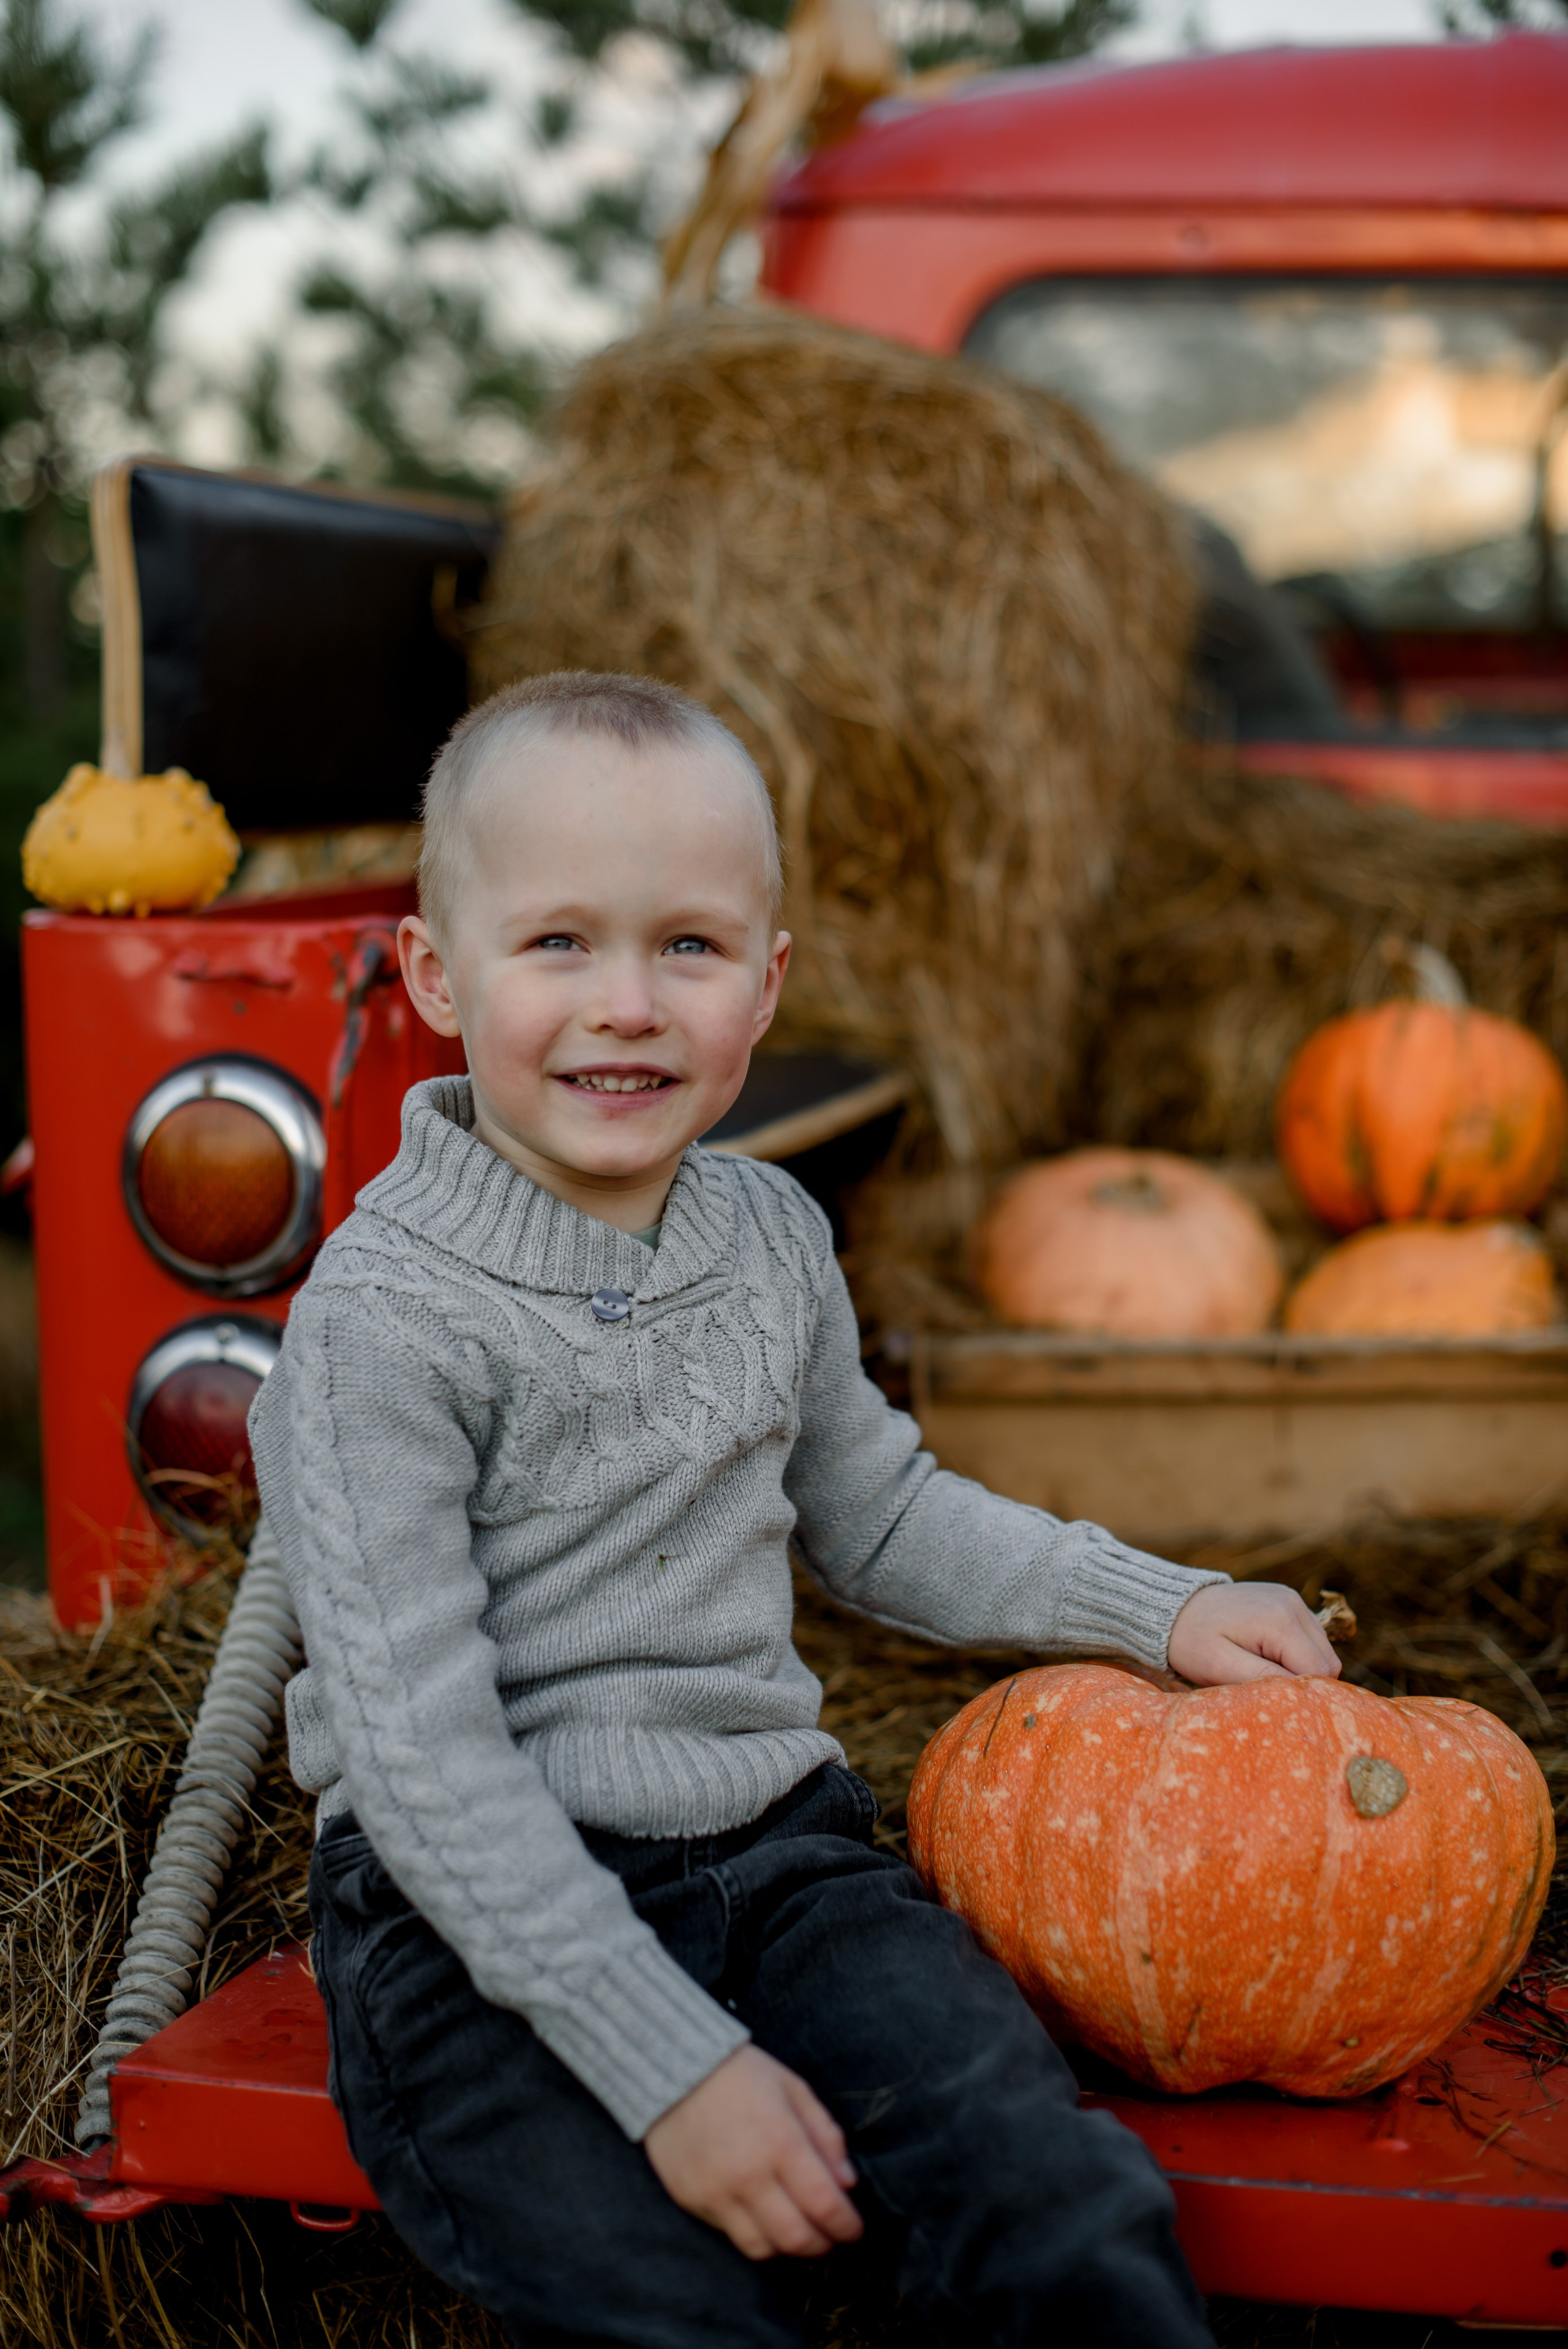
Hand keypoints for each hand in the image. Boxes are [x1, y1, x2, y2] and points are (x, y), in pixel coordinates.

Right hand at [643, 2044, 862, 2260]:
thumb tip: (847, 2182)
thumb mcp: (794, 2089)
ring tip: (799, 2234)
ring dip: (788, 2249)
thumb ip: (825, 2135)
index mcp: (781, 2142)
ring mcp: (717, 2192)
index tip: (854, 2229)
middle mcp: (749, 2175)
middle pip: (796, 2238)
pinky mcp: (692, 2200)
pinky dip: (754, 2236)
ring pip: (762, 2248)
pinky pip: (730, 2235)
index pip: (825, 2205)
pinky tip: (765, 2220)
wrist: (675, 2067)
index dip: (847, 2226)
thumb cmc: (742, 2074)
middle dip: (822, 2245)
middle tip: (831, 2238)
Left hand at [1167, 1579, 1340, 1685]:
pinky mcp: (1289, 1601)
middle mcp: (1293, 1605)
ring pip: (1322, 1651)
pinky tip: (1264, 1652)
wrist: (1175, 1610)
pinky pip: (1310, 1638)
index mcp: (1279, 1621)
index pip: (1318, 1671)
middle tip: (1263, 1682)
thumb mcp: (1221, 1667)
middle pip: (1326, 1662)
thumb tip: (1303, 1691)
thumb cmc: (1193, 1643)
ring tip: (1260, 1665)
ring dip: (1299, 1666)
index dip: (1300, 1691)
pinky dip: (1295, 1652)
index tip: (1272, 1697)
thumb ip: (1264, 1679)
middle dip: (1301, 1680)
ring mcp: (1293, 1599)